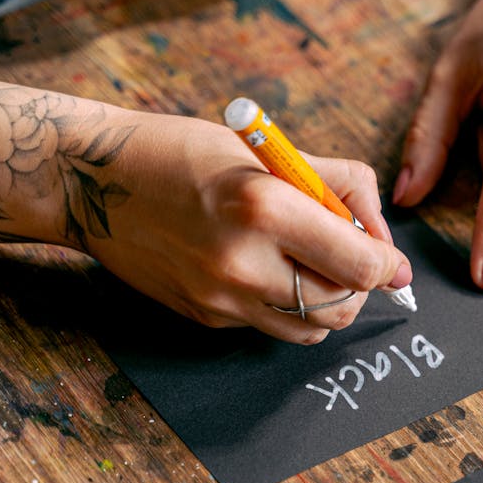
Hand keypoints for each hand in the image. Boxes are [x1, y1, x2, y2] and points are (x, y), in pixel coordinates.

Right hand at [0, 81, 410, 339]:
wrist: (92, 182)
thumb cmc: (182, 152)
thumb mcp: (266, 151)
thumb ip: (337, 187)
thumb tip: (383, 234)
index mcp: (264, 208)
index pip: (361, 265)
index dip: (388, 263)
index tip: (390, 257)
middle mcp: (244, 265)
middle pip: (343, 308)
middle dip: (360, 286)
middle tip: (351, 257)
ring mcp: (221, 301)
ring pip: (311, 330)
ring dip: (327, 303)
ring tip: (310, 264)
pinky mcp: (205, 319)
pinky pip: (269, 326)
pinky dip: (285, 304)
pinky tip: (265, 268)